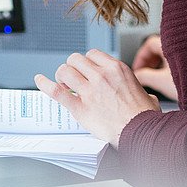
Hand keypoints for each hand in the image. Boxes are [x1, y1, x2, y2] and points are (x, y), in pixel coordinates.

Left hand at [35, 49, 160, 147]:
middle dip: (72, 67)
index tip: (86, 69)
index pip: (93, 53)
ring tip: (63, 84)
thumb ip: (139, 91)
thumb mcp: (146, 95)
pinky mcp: (80, 108)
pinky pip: (57, 92)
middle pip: (76, 59)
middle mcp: (101, 76)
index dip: (86, 61)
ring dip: (61, 76)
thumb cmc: (144, 117)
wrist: (140, 132)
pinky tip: (39, 80)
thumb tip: (143, 97)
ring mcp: (90, 91)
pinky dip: (45, 85)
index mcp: (117, 69)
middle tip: (73, 78)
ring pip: (65, 71)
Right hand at [132, 34, 176, 100]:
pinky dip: (170, 66)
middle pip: (158, 47)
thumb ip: (145, 76)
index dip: (140, 56)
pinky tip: (170, 79)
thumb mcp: (162, 81)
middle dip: (149, 61)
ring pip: (169, 54)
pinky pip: (178, 59)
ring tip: (156, 77)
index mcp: (171, 43)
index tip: (138, 68)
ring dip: (159, 64)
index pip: (148, 43)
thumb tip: (137, 75)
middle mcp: (181, 43)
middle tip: (145, 72)